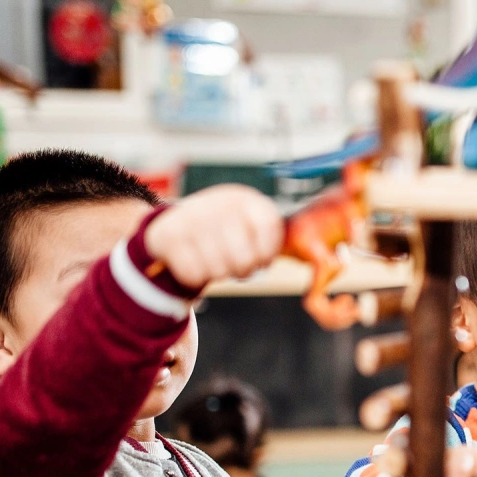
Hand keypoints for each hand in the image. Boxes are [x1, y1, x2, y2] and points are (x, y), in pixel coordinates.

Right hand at [144, 185, 283, 288]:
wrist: (178, 221)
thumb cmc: (229, 230)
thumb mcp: (251, 224)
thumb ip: (271, 238)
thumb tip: (308, 259)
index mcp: (247, 199)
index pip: (269, 229)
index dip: (267, 254)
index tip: (262, 260)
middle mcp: (220, 203)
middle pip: (244, 259)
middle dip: (243, 270)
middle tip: (238, 266)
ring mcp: (193, 217)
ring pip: (218, 270)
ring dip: (220, 274)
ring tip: (217, 262)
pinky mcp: (169, 234)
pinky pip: (192, 274)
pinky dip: (196, 276)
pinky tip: (196, 263)